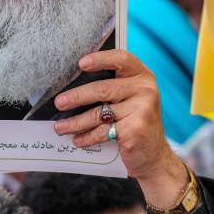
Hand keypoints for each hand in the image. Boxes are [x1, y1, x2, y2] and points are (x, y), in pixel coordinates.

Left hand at [53, 49, 189, 207]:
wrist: (154, 155)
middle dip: (76, 97)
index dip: (100, 59)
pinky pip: (103, 131)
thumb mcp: (130, 99)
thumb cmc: (135, 122)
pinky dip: (87, 137)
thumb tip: (72, 84)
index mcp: (142, 76)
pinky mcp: (135, 129)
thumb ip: (112, 87)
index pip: (121, 58)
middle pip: (103, 89)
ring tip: (60, 127)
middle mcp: (145, 89)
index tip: (81, 64)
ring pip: (99, 113)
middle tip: (59, 103)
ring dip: (75, 122)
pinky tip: (77, 139)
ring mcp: (142, 109)